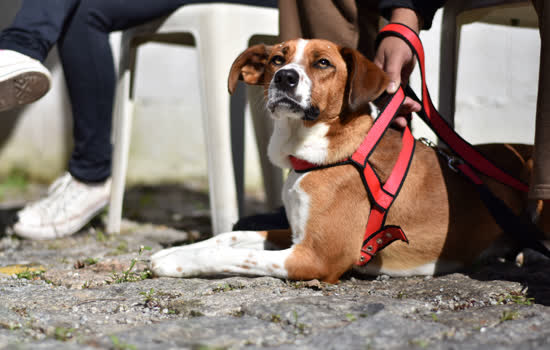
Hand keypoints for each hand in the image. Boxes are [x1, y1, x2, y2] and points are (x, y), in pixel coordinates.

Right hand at [374, 8, 422, 126]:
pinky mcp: (397, 85)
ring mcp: (388, 85)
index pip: (376, 97)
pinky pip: (399, 99)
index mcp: (374, 77)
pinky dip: (405, 106)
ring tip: (413, 113)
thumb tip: (390, 90)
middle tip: (404, 122)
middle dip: (393, 114)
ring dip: (402, 111)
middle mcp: (378, 84)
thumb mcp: (395, 57)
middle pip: (382, 104)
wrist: (406, 36)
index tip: (397, 111)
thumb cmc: (398, 43)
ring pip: (392, 104)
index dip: (385, 107)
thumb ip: (393, 73)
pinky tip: (413, 109)